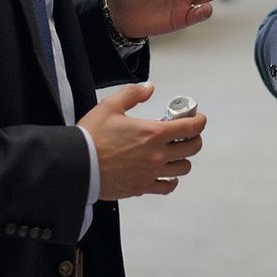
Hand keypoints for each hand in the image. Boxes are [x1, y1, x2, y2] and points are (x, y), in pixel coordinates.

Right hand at [78, 82, 205, 199]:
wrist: (77, 165)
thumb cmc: (92, 137)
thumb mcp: (111, 106)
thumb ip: (133, 94)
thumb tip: (148, 89)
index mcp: (153, 133)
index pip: (190, 128)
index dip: (199, 121)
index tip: (198, 118)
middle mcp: (157, 154)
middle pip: (192, 148)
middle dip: (194, 138)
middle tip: (186, 134)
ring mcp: (151, 173)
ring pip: (183, 168)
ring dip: (183, 158)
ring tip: (175, 152)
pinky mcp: (142, 187)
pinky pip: (167, 187)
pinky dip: (171, 180)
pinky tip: (167, 174)